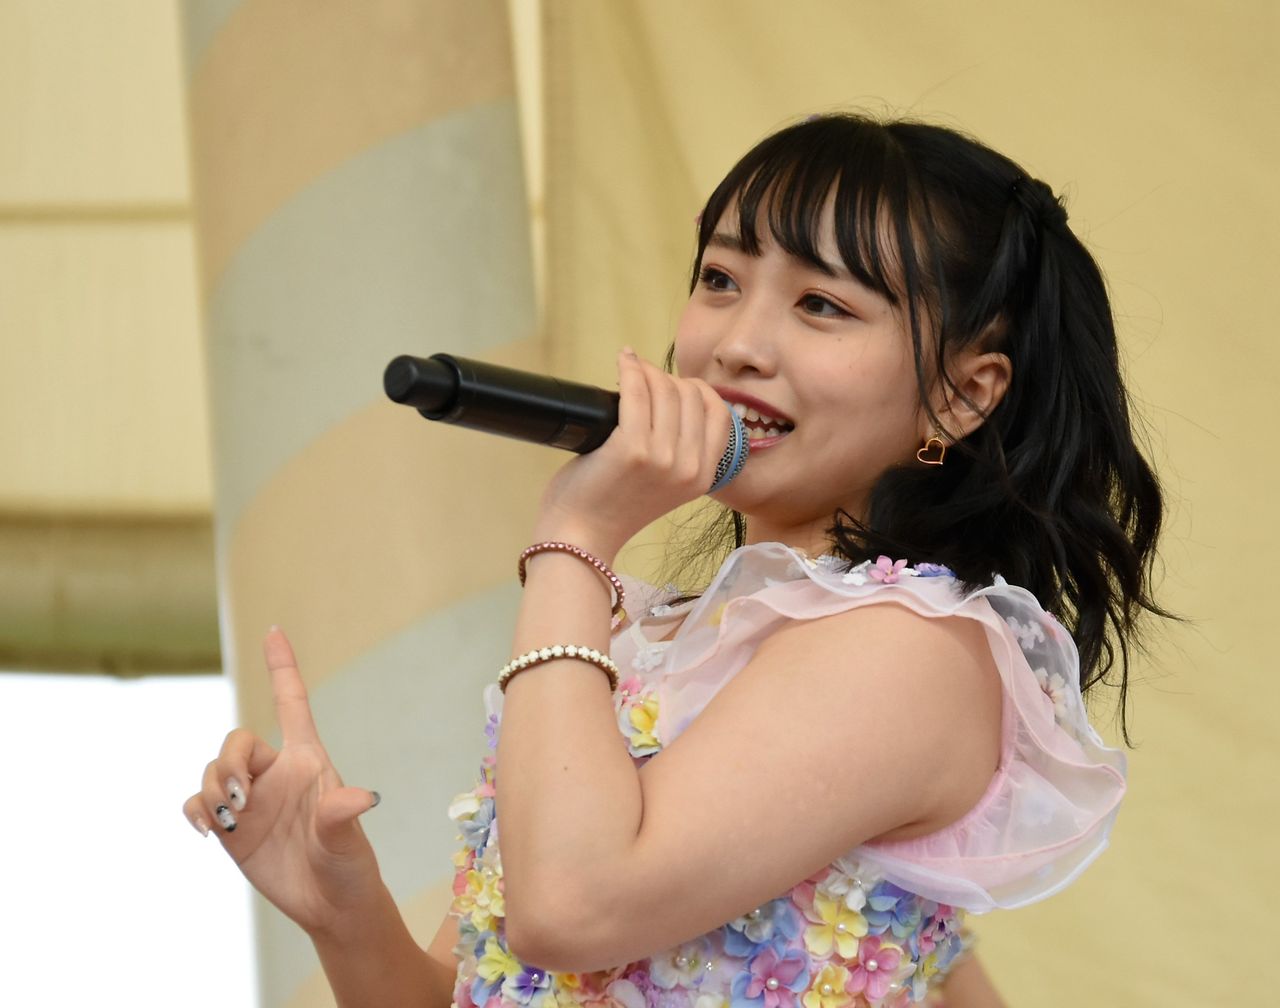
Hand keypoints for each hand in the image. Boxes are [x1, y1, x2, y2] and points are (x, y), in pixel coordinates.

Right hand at [182, 628, 383, 940]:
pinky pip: (198, 804)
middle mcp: (275, 772)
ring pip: (213, 771)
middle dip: (228, 764)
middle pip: (236, 741)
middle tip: (239, 802)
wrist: (329, 905)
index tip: (275, 630)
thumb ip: (342, 815)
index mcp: (308, 760)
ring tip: (228, 822)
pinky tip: (206, 831)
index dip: (282, 666)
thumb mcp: (346, 840)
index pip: (291, 703)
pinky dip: (195, 811)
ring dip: (212, 792)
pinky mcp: (231, 827)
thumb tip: (364, 798)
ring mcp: (251, 799)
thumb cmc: (348, 865)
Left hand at [532, 348, 730, 557]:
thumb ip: (681, 453)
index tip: (673, 387)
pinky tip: (623, 362)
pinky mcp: (631, 449)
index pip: (720, 415)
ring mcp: (663, 459)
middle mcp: (689, 469)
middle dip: (668, 378)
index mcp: (704, 478)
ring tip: (631, 369)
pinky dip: (631, 370)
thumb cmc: (614, 508)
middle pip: (691, 397)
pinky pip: (637, 393)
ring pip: (666, 390)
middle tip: (643, 378)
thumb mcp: (666, 486)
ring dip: (647, 371)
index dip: (698, 391)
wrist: (581, 538)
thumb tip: (675, 397)